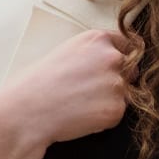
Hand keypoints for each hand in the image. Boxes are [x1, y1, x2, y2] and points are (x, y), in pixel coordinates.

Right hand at [0, 28, 134, 152]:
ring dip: (109, 102)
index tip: (115, 69)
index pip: (129, 45)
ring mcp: (116, 84)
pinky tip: (81, 116)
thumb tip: (115, 61)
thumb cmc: (39, 83)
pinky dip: (103, 119)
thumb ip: (93, 53)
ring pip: (125, 95)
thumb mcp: (66, 52)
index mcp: (98, 39)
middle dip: (117, 81)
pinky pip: (116, 114)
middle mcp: (112, 58)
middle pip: (131, 71)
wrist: (27, 110)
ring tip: (80, 105)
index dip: (122, 59)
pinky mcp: (116, 110)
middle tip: (89, 93)